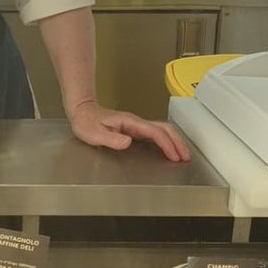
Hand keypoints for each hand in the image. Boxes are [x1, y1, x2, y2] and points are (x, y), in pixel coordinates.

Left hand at [67, 100, 190, 162]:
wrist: (82, 112)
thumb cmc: (86, 122)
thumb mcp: (94, 134)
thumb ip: (111, 138)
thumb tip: (128, 141)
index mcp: (130, 122)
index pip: (154, 132)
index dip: (166, 144)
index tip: (173, 155)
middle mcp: (136, 122)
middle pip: (164, 128)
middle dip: (177, 142)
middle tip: (186, 156)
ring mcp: (136, 125)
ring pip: (162, 129)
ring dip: (174, 140)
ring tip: (182, 154)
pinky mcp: (134, 128)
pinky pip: (155, 133)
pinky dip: (166, 141)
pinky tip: (167, 149)